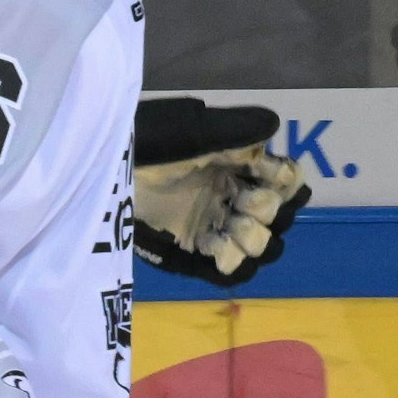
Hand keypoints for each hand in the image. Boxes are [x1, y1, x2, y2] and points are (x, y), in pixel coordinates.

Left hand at [133, 97, 310, 285]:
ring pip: (264, 248)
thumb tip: (274, 125)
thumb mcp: (195, 130)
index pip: (289, 182)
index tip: (266, 175)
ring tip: (230, 226)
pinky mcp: (193, 256)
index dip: (286, 183)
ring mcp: (215, 229)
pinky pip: (231, 272)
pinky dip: (230, 260)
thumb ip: (237, 129)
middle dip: (268, 210)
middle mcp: (234, 198)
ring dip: (254, 238)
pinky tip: (211, 243)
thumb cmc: (151, 145)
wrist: (108, 171)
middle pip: (281, 218)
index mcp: (241, 167)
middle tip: (242, 200)